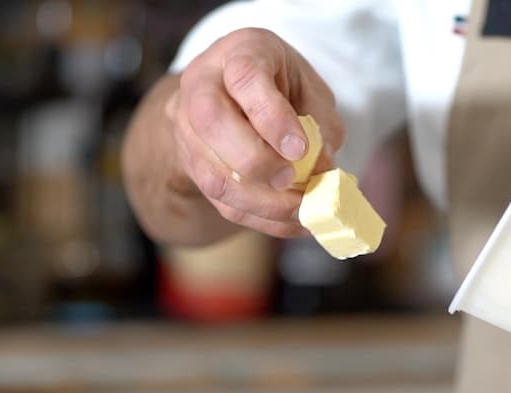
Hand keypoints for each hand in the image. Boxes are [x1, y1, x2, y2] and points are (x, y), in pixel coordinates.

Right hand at [168, 28, 342, 237]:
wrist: (230, 98)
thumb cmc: (278, 87)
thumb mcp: (307, 88)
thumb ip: (320, 121)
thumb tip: (322, 168)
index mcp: (237, 53)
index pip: (245, 77)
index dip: (271, 116)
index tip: (299, 149)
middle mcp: (200, 87)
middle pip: (212, 123)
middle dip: (256, 161)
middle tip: (293, 180)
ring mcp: (188, 130)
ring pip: (213, 174)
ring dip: (263, 202)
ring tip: (303, 210)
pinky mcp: (193, 168)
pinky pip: (222, 202)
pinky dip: (263, 219)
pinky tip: (294, 223)